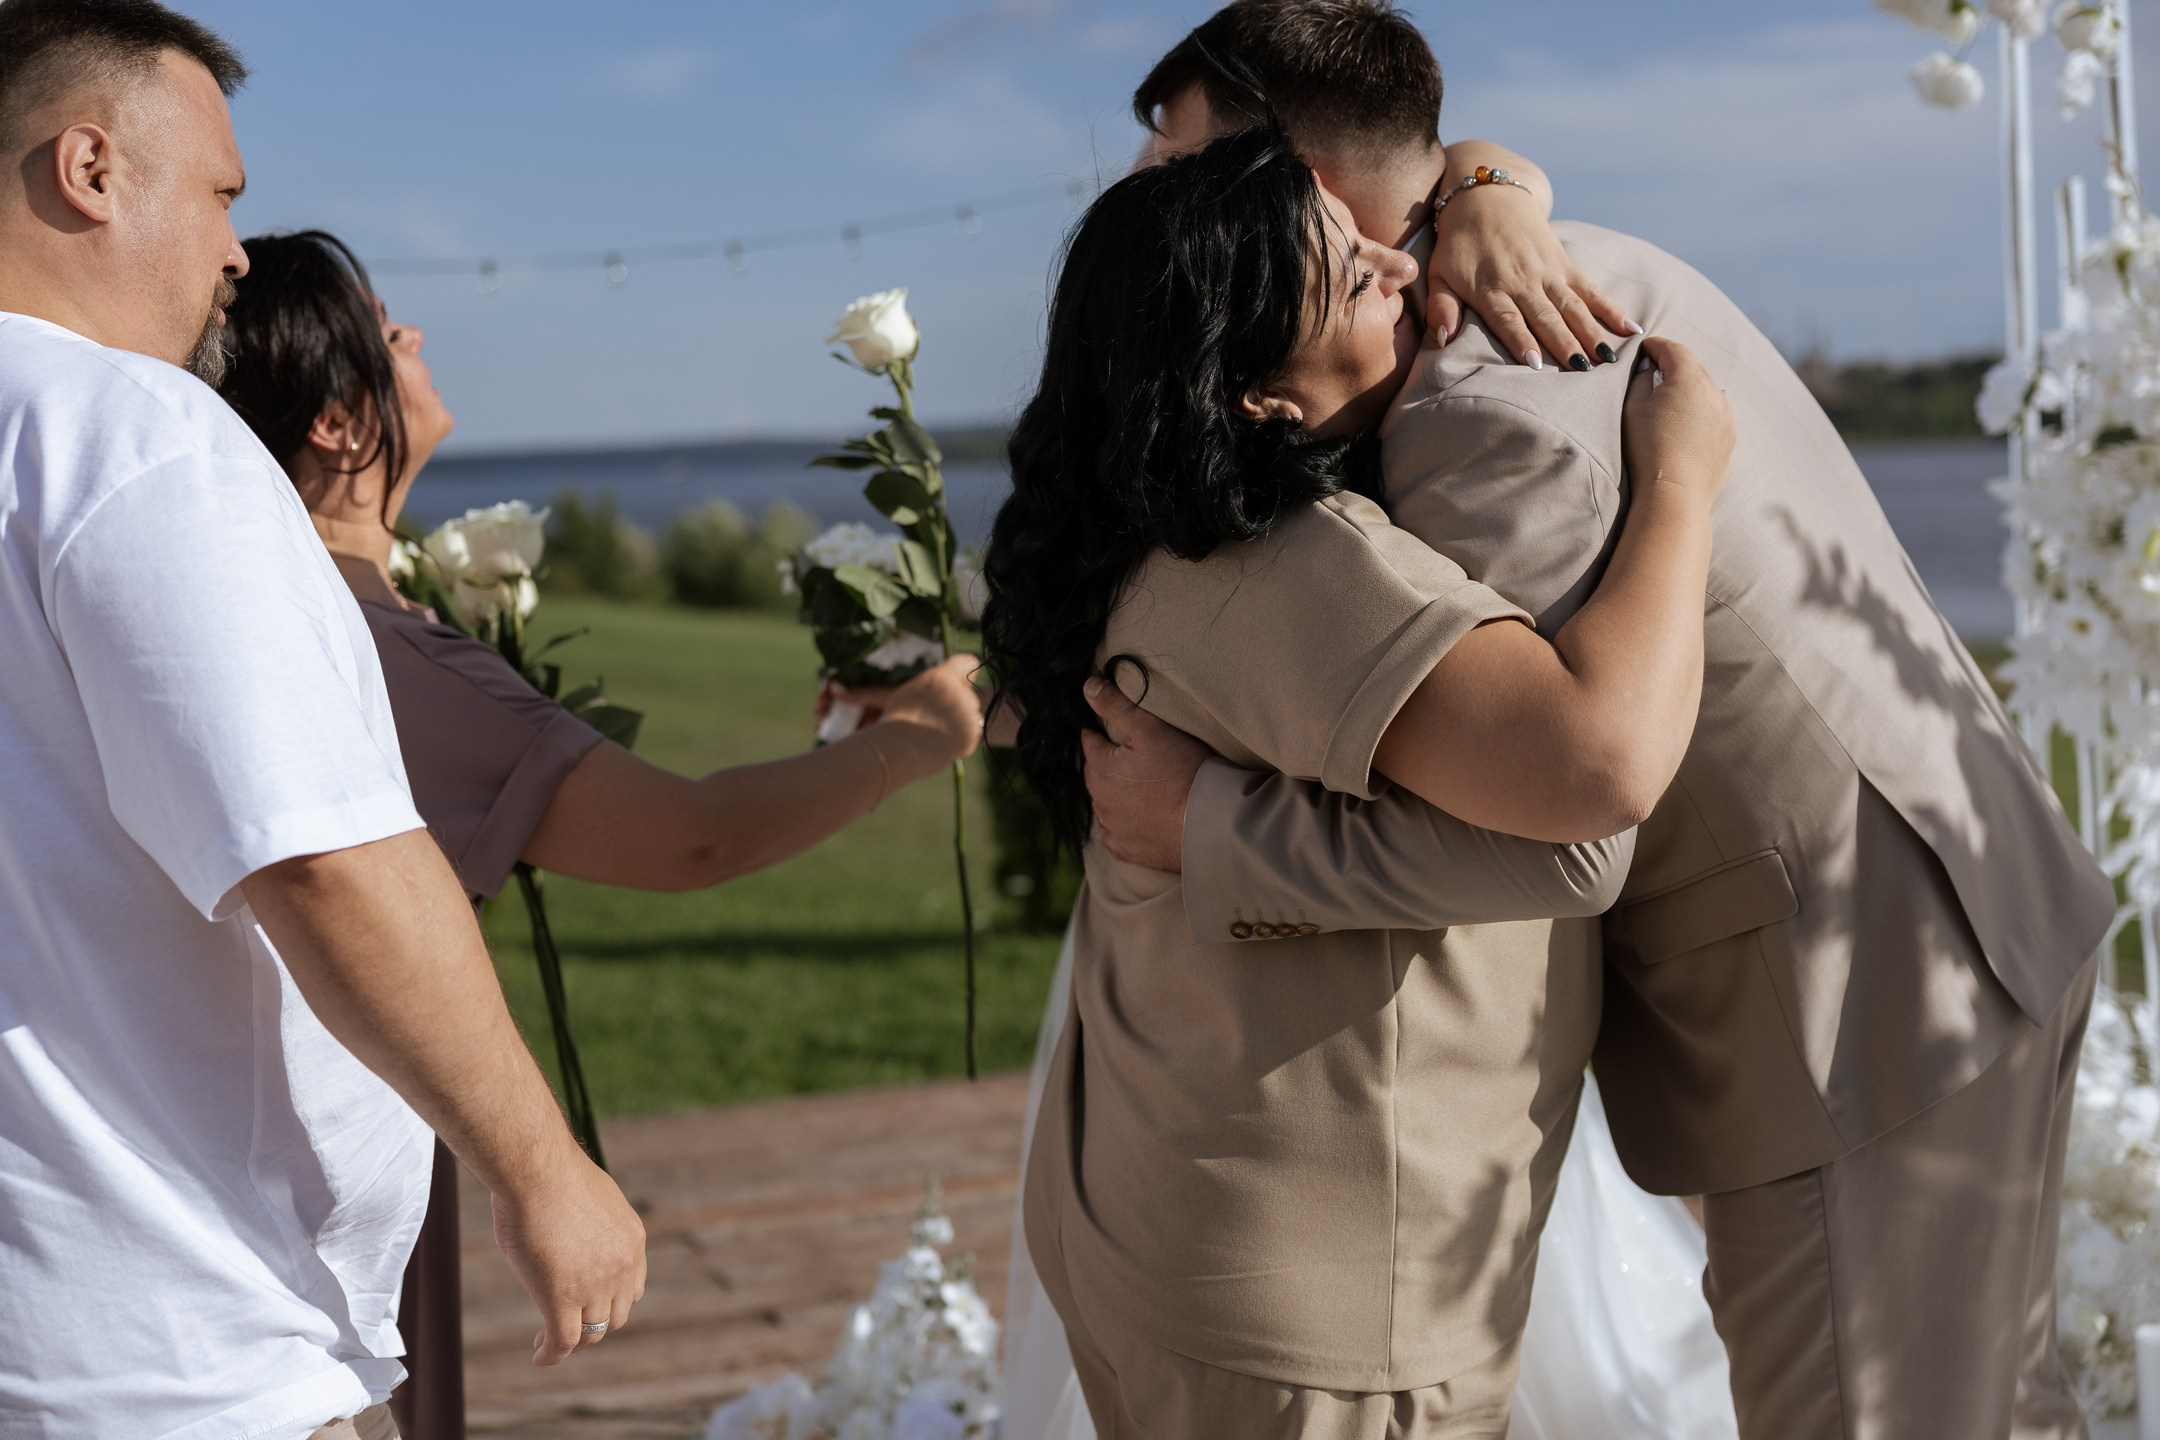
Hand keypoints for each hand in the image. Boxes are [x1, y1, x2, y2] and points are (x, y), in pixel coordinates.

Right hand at [491, 1154, 647, 1366]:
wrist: (539, 1170)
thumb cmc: (551, 1173)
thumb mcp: (586, 1198)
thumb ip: (588, 1223)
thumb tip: (570, 1224)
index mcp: (632, 1239)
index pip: (632, 1288)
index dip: (610, 1301)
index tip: (587, 1304)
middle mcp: (623, 1266)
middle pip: (615, 1314)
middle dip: (593, 1322)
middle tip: (566, 1322)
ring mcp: (595, 1285)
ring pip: (590, 1332)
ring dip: (571, 1341)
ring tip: (547, 1341)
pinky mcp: (562, 1299)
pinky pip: (563, 1341)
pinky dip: (552, 1354)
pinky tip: (540, 1356)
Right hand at [875, 655, 985, 765]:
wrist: (899, 751)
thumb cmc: (899, 720)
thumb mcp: (913, 690)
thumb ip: (935, 681)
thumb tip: (952, 678)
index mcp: (943, 676)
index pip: (968, 662)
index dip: (963, 673)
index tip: (960, 681)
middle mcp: (959, 691)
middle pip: (969, 694)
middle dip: (958, 704)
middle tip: (936, 718)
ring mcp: (968, 713)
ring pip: (971, 715)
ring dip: (960, 723)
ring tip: (936, 732)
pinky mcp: (973, 733)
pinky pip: (972, 734)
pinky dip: (961, 740)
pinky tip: (943, 743)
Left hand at [1081, 675, 1212, 872]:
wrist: (1208, 824)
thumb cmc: (1182, 771)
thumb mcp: (1151, 729)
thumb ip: (1116, 706)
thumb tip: (1087, 685)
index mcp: (1100, 769)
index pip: (1090, 742)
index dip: (1104, 734)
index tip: (1119, 734)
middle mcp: (1099, 801)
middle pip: (1096, 774)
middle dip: (1108, 765)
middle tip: (1135, 760)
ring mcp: (1112, 829)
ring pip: (1104, 805)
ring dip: (1116, 796)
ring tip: (1142, 789)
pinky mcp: (1128, 851)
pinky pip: (1116, 835)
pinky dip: (1124, 825)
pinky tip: (1141, 819)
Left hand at [1429, 189, 1635, 370]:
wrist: (1488, 195)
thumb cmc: (1459, 243)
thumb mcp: (1438, 272)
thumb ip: (1441, 306)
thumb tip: (1442, 339)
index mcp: (1490, 287)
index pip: (1507, 318)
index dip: (1521, 340)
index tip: (1536, 365)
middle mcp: (1522, 280)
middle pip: (1546, 316)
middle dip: (1564, 344)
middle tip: (1581, 371)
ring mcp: (1547, 271)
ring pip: (1572, 305)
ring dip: (1591, 332)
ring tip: (1608, 358)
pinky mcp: (1564, 263)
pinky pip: (1590, 288)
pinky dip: (1610, 308)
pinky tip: (1629, 328)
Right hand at [1622, 336, 1734, 508]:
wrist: (1674, 494)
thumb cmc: (1648, 449)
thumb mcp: (1633, 407)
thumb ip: (1640, 379)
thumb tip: (1649, 369)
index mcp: (1689, 378)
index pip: (1672, 349)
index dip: (1655, 346)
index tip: (1643, 348)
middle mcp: (1714, 391)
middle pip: (1692, 367)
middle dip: (1673, 366)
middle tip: (1653, 371)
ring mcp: (1726, 415)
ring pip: (1706, 390)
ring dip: (1688, 389)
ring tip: (1670, 400)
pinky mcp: (1729, 437)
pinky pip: (1714, 413)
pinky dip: (1700, 411)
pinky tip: (1685, 425)